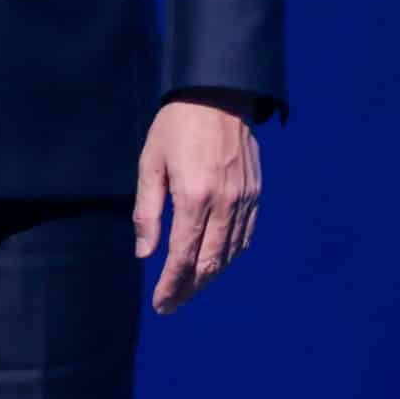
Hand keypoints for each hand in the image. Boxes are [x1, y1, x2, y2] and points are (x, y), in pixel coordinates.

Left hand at [134, 98, 261, 314]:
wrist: (218, 93)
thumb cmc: (176, 125)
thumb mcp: (151, 162)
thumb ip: (147, 210)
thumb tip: (144, 253)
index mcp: (194, 197)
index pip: (183, 257)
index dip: (171, 285)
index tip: (160, 304)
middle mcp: (224, 204)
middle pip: (209, 264)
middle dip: (189, 289)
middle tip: (171, 305)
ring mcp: (244, 200)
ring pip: (230, 255)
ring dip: (209, 278)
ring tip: (188, 289)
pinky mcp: (254, 194)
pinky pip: (245, 237)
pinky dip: (229, 257)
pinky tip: (214, 263)